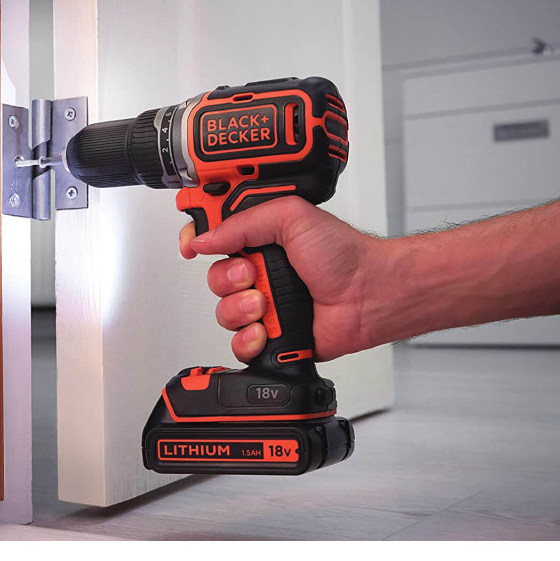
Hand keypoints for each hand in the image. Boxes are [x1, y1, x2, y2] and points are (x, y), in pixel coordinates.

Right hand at [179, 196, 381, 362]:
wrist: (368, 294)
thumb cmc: (343, 254)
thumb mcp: (291, 216)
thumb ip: (242, 223)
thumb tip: (204, 238)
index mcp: (261, 240)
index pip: (215, 237)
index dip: (197, 241)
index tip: (191, 247)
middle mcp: (260, 271)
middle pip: (214, 278)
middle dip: (228, 279)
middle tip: (253, 275)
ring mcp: (265, 304)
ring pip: (223, 312)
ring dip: (239, 309)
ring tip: (265, 304)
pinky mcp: (272, 335)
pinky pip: (239, 344)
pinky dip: (247, 339)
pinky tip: (265, 330)